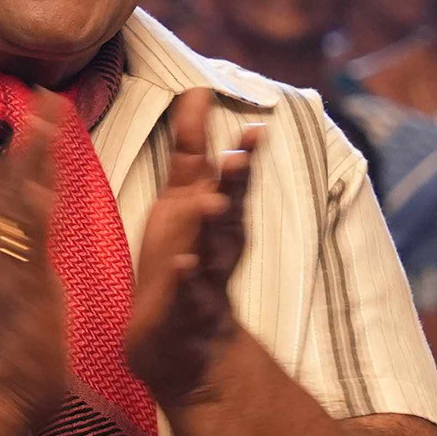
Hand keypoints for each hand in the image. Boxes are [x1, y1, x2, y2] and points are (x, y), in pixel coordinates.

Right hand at [0, 84, 73, 435]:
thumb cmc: (17, 357)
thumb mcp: (29, 297)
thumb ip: (29, 264)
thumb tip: (31, 241)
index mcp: (12, 252)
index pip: (22, 192)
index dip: (34, 152)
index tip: (45, 113)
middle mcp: (3, 250)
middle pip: (14, 182)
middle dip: (30, 138)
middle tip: (43, 94)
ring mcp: (7, 265)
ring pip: (17, 198)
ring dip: (31, 156)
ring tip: (44, 115)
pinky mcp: (17, 285)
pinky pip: (26, 238)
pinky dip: (33, 203)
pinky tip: (42, 174)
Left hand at [124, 88, 259, 406]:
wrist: (181, 345)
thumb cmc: (183, 261)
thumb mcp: (184, 199)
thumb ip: (191, 148)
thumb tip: (197, 90)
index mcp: (215, 216)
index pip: (230, 180)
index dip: (242, 155)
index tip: (255, 126)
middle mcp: (215, 244)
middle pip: (229, 209)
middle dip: (236, 183)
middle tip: (241, 155)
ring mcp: (202, 279)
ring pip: (210, 248)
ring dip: (213, 226)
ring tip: (213, 204)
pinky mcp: (182, 311)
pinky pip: (185, 294)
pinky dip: (186, 280)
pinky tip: (184, 265)